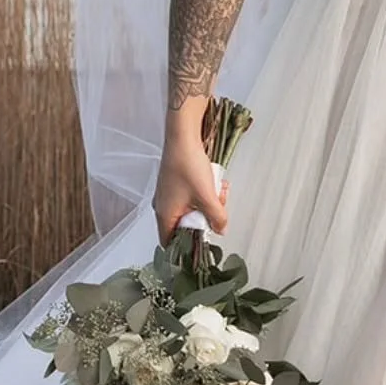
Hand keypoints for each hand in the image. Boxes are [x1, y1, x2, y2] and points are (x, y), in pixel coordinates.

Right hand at [153, 130, 228, 245]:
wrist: (182, 137)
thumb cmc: (188, 165)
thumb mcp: (208, 196)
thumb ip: (217, 217)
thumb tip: (221, 229)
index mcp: (165, 215)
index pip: (170, 243)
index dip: (187, 247)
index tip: (203, 241)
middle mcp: (163, 207)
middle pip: (186, 225)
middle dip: (206, 218)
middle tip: (218, 208)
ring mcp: (169, 194)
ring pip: (191, 209)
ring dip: (208, 203)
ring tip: (220, 191)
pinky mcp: (175, 183)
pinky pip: (191, 196)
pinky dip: (204, 192)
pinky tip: (216, 181)